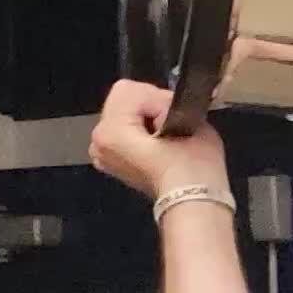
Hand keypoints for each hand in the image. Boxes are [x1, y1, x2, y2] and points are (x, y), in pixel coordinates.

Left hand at [88, 80, 228, 199]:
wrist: (192, 202)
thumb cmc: (193, 168)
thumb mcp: (188, 120)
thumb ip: (171, 102)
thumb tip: (165, 100)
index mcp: (111, 131)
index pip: (131, 90)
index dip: (157, 98)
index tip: (173, 114)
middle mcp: (99, 141)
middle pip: (122, 99)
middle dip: (148, 105)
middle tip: (172, 121)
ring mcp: (101, 154)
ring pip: (122, 114)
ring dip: (144, 117)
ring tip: (166, 133)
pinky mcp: (110, 161)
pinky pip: (122, 131)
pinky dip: (139, 130)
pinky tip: (157, 143)